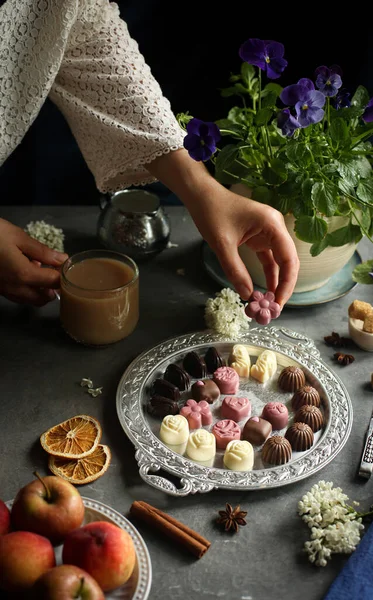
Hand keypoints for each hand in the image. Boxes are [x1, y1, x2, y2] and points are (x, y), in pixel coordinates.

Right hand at [0, 218, 67, 305]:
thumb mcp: (19, 237)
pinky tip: (24, 271)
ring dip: (39, 290)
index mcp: (24, 275)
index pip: (53, 283)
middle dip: (53, 289)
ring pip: (28, 300)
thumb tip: (62, 260)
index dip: (64, 276)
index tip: (67, 267)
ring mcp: (4, 290)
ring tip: (40, 270)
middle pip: (42, 299)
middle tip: (56, 272)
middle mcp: (15, 288)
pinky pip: (17, 295)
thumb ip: (43, 251)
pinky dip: (26, 288)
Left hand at [187, 187, 298, 306]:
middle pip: (288, 261)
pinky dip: (267, 275)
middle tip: (275, 308)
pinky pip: (268, 259)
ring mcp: (269, 233)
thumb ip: (235, 270)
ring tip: (270, 304)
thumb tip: (247, 296)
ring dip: (276, 282)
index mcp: (272, 224)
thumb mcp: (222, 244)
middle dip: (284, 285)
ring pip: (279, 262)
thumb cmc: (212, 213)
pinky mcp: (260, 237)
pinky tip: (264, 291)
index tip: (279, 302)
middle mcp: (275, 228)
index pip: (289, 258)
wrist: (202, 196)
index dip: (287, 283)